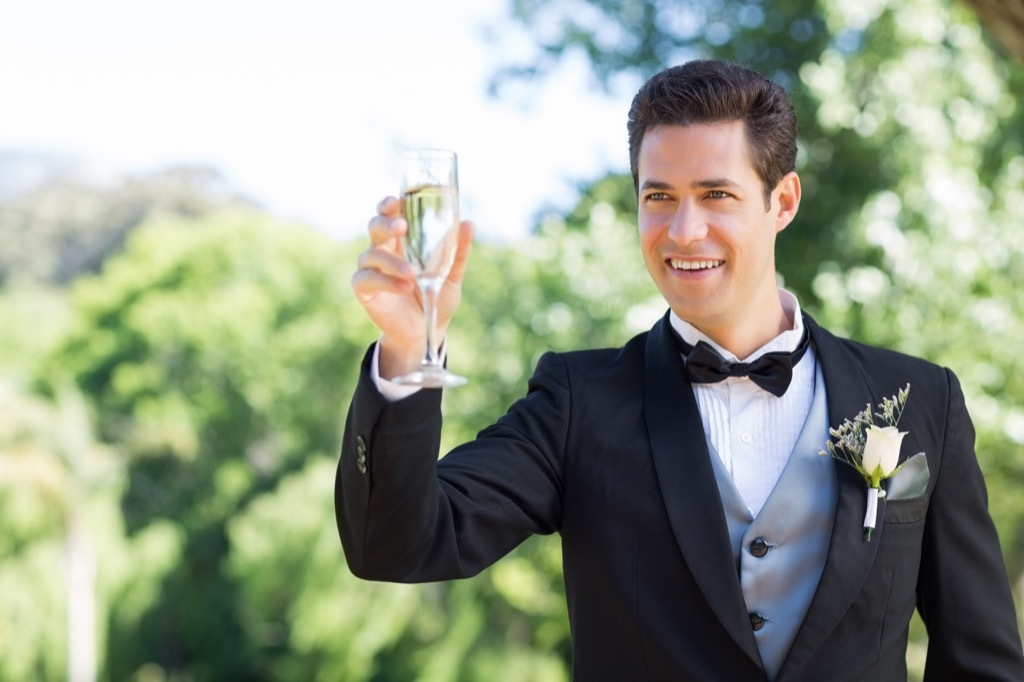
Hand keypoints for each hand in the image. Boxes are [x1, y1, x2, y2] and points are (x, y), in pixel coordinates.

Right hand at [351, 196, 473, 378]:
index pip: (389, 214)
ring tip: (412, 273)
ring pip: (371, 254)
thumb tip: (468, 223)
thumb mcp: (452, 275)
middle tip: (402, 226)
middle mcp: (384, 250)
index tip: (396, 200)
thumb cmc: (436, 296)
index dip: (388, 204)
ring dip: (392, 261)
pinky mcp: (365, 290)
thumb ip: (457, 251)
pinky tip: (404, 286)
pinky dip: (386, 281)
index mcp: (402, 240)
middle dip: (386, 223)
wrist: (426, 330)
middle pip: (375, 227)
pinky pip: (367, 279)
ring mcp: (371, 269)